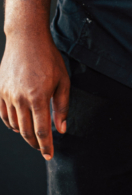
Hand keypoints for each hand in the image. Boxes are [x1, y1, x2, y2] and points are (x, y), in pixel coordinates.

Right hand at [0, 32, 69, 159]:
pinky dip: (11, 123)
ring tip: (33, 135)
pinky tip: (19, 124)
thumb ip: (62, 107)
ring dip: (24, 133)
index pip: (41, 130)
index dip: (46, 146)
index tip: (49, 155)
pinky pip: (3, 114)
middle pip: (26, 131)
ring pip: (14, 124)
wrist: (26, 39)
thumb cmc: (48, 58)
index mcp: (38, 97)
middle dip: (35, 144)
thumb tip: (61, 129)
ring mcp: (7, 95)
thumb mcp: (63, 81)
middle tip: (42, 148)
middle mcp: (20, 98)